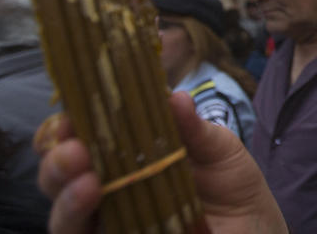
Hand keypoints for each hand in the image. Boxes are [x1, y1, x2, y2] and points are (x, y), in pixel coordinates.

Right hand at [36, 91, 286, 233]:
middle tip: (74, 150)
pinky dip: (87, 227)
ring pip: (65, 220)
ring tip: (90, 184)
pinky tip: (102, 209)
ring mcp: (112, 225)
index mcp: (125, 156)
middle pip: (60, 179)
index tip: (71, 115)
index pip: (80, 140)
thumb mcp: (219, 151)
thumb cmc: (233, 187)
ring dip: (68, 200)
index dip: (65, 128)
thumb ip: (194, 129)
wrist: (258, 231)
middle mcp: (109, 191)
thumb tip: (174, 97)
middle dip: (58, 162)